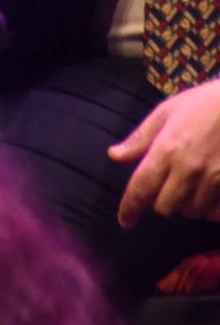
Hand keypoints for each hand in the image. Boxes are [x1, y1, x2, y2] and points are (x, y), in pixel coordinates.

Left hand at [110, 79, 219, 226]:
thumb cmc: (205, 103)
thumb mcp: (167, 111)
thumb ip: (141, 138)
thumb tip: (115, 155)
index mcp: (167, 149)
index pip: (141, 188)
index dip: (129, 208)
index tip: (125, 221)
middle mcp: (189, 169)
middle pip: (165, 207)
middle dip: (160, 201)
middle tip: (166, 186)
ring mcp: (216, 180)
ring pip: (192, 212)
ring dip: (187, 204)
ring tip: (192, 186)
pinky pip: (216, 213)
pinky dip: (211, 209)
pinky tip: (211, 194)